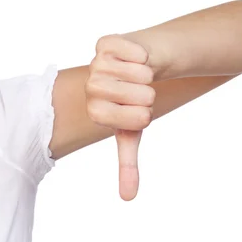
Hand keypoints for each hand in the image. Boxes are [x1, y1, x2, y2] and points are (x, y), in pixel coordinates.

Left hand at [85, 34, 156, 200]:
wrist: (135, 67)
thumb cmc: (133, 102)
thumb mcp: (131, 133)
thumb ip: (127, 164)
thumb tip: (128, 198)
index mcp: (95, 111)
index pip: (135, 120)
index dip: (145, 115)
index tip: (136, 110)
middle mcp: (91, 87)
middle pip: (142, 95)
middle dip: (149, 94)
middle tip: (137, 90)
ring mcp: (96, 63)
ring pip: (142, 74)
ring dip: (147, 74)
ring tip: (135, 74)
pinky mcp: (105, 43)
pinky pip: (138, 52)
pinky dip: (144, 55)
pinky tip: (134, 57)